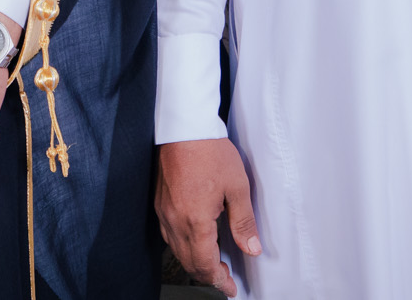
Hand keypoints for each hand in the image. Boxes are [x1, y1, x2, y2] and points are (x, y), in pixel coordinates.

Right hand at [156, 138, 261, 297]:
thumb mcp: (237, 186)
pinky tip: (195, 242)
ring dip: (195, 262)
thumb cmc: (209, 151)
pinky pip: (169, 236)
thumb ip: (243, 221)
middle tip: (224, 281)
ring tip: (213, 264)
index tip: (229, 287)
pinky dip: (183, 247)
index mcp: (195, 220)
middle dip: (207, 276)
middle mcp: (175, 221)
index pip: (205, 264)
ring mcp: (164, 213)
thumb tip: (252, 248)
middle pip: (189, 262)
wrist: (183, 128)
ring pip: (177, 251)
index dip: (218, 280)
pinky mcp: (160, 204)